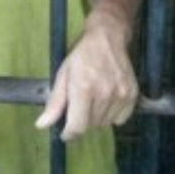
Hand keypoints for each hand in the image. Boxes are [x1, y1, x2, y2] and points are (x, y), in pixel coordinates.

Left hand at [35, 8, 137, 140]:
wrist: (108, 38)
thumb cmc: (81, 56)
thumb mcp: (62, 76)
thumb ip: (54, 103)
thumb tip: (42, 125)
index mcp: (83, 89)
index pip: (77, 126)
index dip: (69, 134)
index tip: (65, 134)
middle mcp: (104, 94)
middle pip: (90, 126)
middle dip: (81, 121)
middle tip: (78, 106)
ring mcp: (120, 95)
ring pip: (105, 124)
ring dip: (96, 119)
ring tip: (92, 100)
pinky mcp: (132, 95)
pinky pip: (120, 119)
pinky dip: (111, 116)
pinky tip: (105, 101)